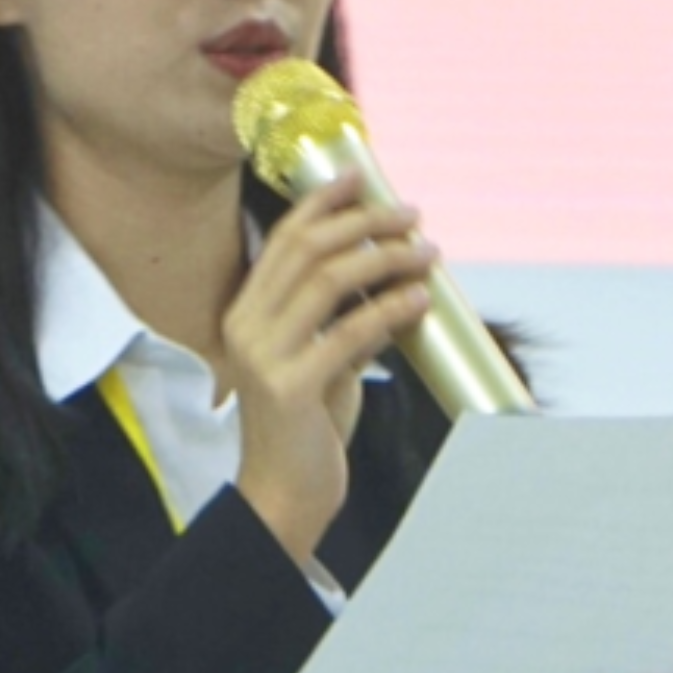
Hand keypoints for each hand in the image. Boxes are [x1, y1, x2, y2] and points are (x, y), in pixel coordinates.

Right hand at [227, 172, 436, 567]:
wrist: (283, 496)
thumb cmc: (307, 429)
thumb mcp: (323, 361)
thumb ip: (342, 320)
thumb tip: (392, 279)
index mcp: (246, 313)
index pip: (285, 239)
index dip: (323, 201)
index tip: (362, 176)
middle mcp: (246, 327)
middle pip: (307, 249)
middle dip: (364, 222)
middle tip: (411, 214)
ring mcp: (264, 356)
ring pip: (327, 281)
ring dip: (383, 258)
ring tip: (426, 252)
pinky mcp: (289, 388)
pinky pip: (347, 333)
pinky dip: (389, 310)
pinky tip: (419, 299)